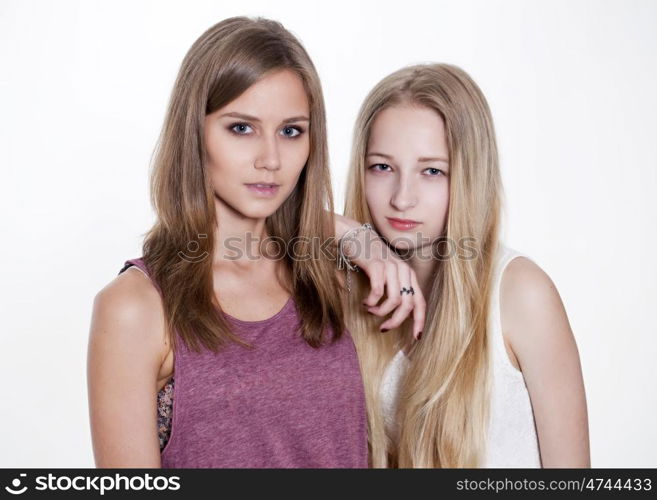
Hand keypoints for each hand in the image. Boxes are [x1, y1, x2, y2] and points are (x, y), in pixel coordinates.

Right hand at [335, 214, 425, 339]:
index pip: (420, 301)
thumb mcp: (385, 272)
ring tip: (370, 311)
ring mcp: (391, 266)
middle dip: (397, 321)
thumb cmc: (368, 256)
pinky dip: (371, 301)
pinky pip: (378, 291)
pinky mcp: (376, 265)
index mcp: (408, 274)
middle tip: (383, 328)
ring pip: (395, 300)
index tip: (415, 337)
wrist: (353, 234)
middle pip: (409, 304)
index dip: (420, 321)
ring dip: (381, 312)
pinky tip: (364, 302)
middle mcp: (403, 270)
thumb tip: (391, 311)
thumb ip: (391, 288)